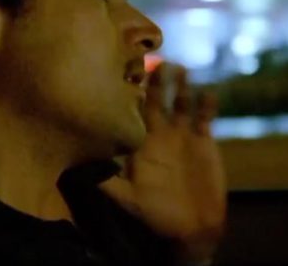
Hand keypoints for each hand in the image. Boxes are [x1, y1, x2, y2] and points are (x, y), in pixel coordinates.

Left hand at [99, 64, 226, 264]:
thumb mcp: (129, 200)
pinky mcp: (203, 138)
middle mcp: (159, 133)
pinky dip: (207, 104)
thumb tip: (78, 170)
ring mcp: (182, 133)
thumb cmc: (157, 213)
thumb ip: (108, 183)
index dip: (129, 94)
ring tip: (180, 68)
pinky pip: (205, 116)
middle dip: (155, 80)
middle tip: (154, 61)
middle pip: (156, 99)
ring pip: (180, 101)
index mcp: (139, 143)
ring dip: (180, 85)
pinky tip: (208, 93)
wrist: (192, 226)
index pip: (132, 112)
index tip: (125, 74)